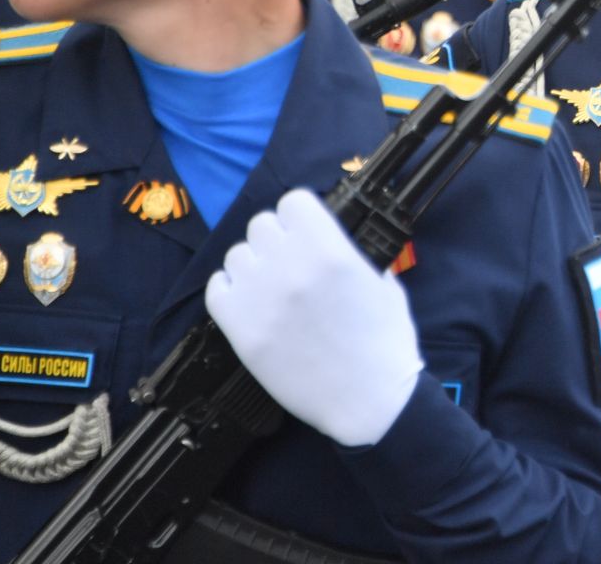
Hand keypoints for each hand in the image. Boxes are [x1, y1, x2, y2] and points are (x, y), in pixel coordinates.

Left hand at [206, 188, 423, 446]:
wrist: (367, 399)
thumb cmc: (383, 343)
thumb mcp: (383, 283)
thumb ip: (351, 254)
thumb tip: (327, 237)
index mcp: (331, 252)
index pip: (294, 201)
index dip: (302, 214)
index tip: (308, 229)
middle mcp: (291, 269)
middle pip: (262, 225)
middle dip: (278, 238)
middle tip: (292, 260)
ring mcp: (260, 300)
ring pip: (237, 254)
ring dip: (254, 264)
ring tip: (272, 284)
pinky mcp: (240, 331)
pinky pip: (217, 289)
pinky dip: (232, 290)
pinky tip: (252, 302)